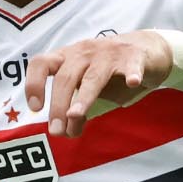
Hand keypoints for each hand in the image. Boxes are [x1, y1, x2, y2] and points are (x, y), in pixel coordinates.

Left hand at [25, 29, 175, 139]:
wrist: (148, 49)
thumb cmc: (111, 72)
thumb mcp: (87, 88)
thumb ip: (75, 107)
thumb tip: (63, 132)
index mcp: (67, 57)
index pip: (42, 64)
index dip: (34, 84)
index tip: (35, 108)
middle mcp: (84, 52)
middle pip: (66, 78)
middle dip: (59, 105)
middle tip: (57, 130)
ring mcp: (109, 53)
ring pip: (93, 77)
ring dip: (83, 97)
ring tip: (76, 115)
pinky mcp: (134, 56)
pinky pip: (131, 66)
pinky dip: (132, 73)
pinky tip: (132, 83)